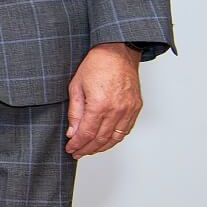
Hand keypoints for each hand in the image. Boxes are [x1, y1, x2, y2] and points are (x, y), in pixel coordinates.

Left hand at [66, 42, 142, 157]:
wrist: (118, 53)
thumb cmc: (96, 66)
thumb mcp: (76, 87)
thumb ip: (74, 112)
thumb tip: (72, 133)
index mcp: (99, 105)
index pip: (87, 133)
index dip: (77, 144)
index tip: (70, 149)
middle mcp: (117, 110)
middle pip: (101, 139)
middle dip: (87, 149)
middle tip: (77, 153)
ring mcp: (129, 110)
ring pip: (115, 137)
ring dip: (102, 147)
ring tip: (89, 150)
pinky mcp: (136, 108)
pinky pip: (126, 130)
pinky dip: (116, 138)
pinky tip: (106, 141)